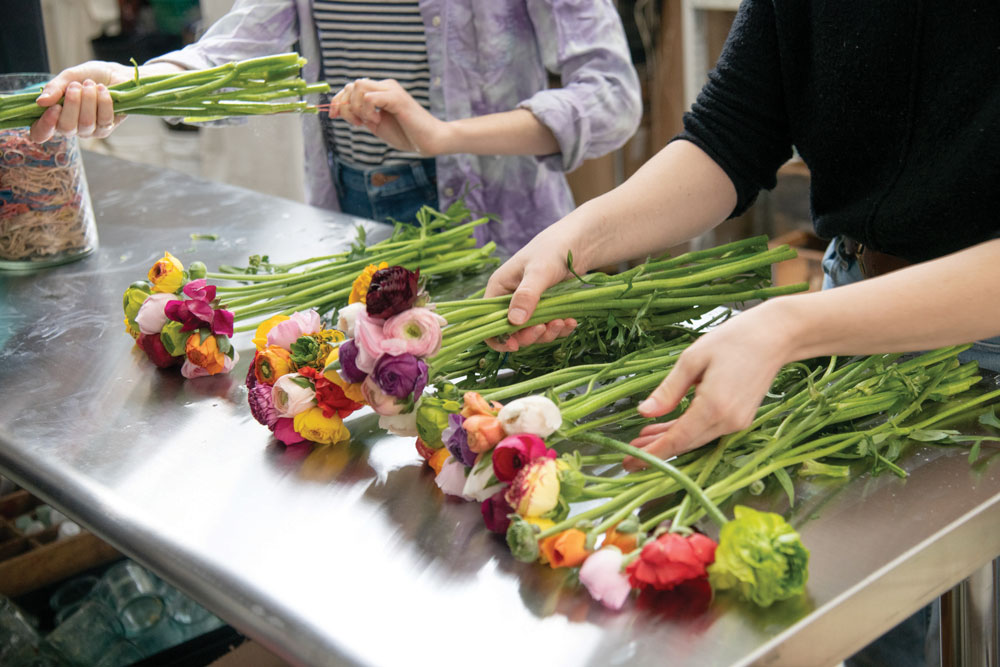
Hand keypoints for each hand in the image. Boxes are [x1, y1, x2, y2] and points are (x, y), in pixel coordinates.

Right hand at [30, 61, 135, 142]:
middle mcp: (71, 127)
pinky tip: (102, 89)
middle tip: (75, 85)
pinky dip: (103, 101)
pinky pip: (104, 119)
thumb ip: (54, 88)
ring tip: (90, 84)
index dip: (45, 125)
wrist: (114, 74)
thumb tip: (40, 102)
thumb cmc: (88, 76)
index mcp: (54, 116)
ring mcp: (90, 130)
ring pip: (86, 123)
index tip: (54, 108)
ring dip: (88, 99)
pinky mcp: (107, 128)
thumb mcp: (68, 77)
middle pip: (66, 127)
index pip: (41, 133)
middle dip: (71, 103)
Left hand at [329, 78, 447, 154]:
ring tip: (370, 122)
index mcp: (380, 91)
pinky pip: (369, 97)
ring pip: (358, 87)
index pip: (351, 87)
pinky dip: (367, 111)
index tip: (333, 115)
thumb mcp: (376, 125)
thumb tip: (340, 109)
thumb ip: (360, 115)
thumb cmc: (407, 134)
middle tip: (358, 124)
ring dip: (357, 108)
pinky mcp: (396, 97)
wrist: (429, 141)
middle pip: (351, 85)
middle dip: (345, 106)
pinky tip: (377, 121)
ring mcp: (391, 90)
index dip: (338, 100)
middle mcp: (385, 86)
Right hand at [483, 228, 578, 351]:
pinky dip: (560, 329)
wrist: (578, 243)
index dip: (498, 338)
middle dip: (529, 335)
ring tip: (562, 322)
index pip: (488, 322)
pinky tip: (570, 321)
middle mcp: (510, 300)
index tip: (515, 345)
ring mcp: (529, 307)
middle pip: (511, 332)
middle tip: (544, 328)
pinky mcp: (546, 310)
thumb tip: (514, 321)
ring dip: (547, 333)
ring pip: (532, 332)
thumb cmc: (553, 250)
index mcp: (499, 289)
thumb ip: (527, 295)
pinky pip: (549, 328)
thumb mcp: (538, 271)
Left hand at [624, 300, 793, 469]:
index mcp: (714, 407)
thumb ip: (668, 391)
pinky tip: (665, 427)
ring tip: (641, 440)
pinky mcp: (740, 418)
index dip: (652, 454)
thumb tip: (644, 413)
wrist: (775, 336)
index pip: (677, 440)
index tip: (630, 462)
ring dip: (669, 440)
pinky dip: (685, 431)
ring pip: (695, 439)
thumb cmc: (733, 340)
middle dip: (656, 451)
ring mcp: (737, 422)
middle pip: (686, 444)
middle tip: (628, 456)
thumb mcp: (692, 360)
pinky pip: (706, 431)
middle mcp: (728, 421)